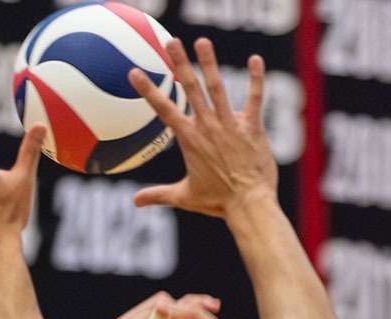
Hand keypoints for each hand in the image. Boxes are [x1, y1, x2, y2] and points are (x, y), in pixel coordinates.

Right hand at [128, 40, 276, 217]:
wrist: (249, 205)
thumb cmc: (218, 202)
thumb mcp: (184, 197)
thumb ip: (159, 195)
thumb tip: (135, 202)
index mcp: (189, 140)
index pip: (164, 110)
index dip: (148, 90)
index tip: (135, 72)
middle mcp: (207, 127)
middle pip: (190, 90)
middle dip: (179, 64)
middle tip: (170, 42)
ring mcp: (230, 125)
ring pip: (217, 88)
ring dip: (209, 64)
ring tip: (201, 42)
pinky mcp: (251, 127)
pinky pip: (254, 99)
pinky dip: (256, 79)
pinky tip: (255, 59)